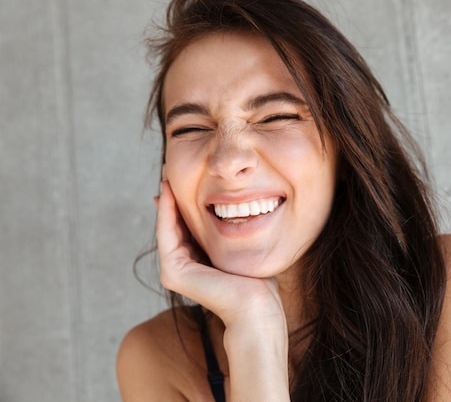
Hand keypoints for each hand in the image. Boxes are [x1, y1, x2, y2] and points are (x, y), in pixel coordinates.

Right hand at [155, 181, 286, 332]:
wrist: (257, 307)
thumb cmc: (258, 282)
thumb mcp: (241, 248)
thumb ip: (230, 234)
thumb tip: (237, 210)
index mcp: (195, 264)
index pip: (187, 227)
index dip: (185, 202)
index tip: (186, 178)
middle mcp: (180, 268)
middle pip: (175, 225)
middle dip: (173, 198)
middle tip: (170, 169)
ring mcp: (173, 272)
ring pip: (168, 227)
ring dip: (167, 201)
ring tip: (168, 175)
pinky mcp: (173, 272)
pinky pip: (168, 234)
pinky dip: (168, 212)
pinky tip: (170, 191)